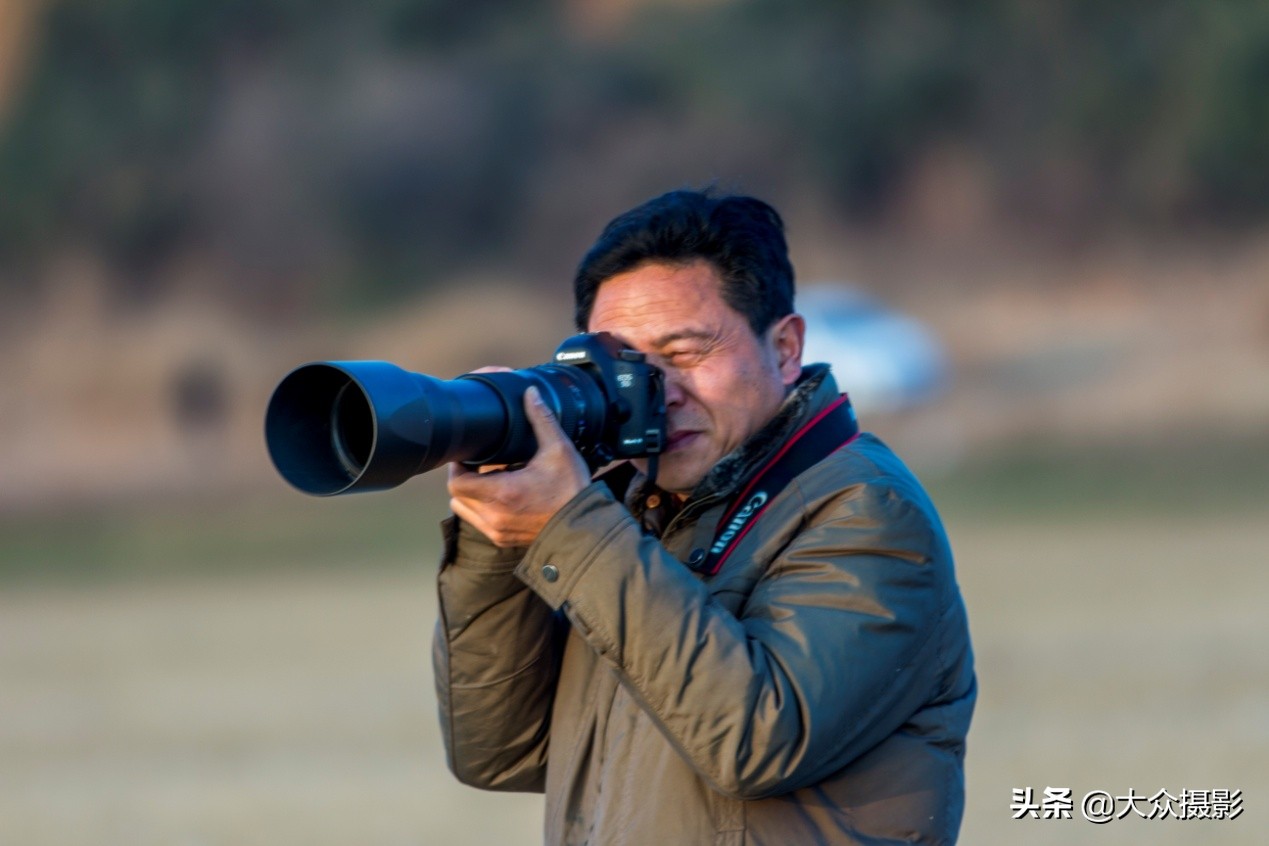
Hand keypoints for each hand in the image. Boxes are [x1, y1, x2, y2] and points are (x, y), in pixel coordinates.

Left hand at [448, 386, 591, 546]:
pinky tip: (502, 497)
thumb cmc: (572, 490)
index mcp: (502, 492)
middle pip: (456, 496)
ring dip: (471, 495)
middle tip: (480, 465)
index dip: (458, 466)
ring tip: (490, 481)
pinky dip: (482, 509)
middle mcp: (494, 515)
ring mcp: (497, 531)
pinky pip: (478, 524)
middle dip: (464, 478)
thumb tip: (531, 394)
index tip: (470, 456)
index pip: (456, 482)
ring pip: (464, 511)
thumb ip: (541, 419)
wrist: (585, 527)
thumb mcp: (559, 449)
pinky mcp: (503, 540)